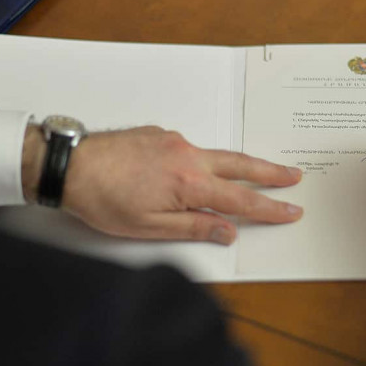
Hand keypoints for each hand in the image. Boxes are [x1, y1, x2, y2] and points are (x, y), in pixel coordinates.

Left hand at [51, 126, 302, 244]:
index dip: (269, 208)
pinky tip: (194, 172)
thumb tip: (227, 232)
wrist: (71, 165)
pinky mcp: (158, 134)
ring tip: (256, 172)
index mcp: (189, 183)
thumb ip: (194, 227)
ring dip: (238, 165)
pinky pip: (189, 148)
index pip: (241, 200)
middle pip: (240, 166)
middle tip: (294, 176)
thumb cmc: (103, 199)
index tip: (291, 210)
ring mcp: (173, 141)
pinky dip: (201, 161)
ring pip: (215, 154)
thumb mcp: (150, 227)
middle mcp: (187, 155)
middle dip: (270, 173)